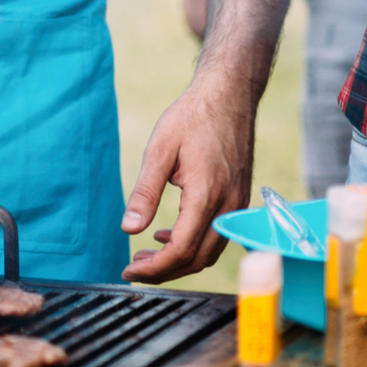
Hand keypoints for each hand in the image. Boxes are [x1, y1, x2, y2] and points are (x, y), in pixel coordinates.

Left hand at [120, 73, 253, 281]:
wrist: (228, 95)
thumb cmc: (192, 117)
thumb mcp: (160, 150)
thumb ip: (145, 192)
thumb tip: (128, 228)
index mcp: (206, 195)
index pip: (182, 250)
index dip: (155, 268)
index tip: (129, 270)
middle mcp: (228, 206)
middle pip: (198, 259)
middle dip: (165, 270)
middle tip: (134, 267)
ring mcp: (237, 205)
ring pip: (210, 251)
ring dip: (179, 260)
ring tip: (146, 254)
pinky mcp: (239, 200)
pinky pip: (217, 236)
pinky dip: (193, 244)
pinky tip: (168, 235)